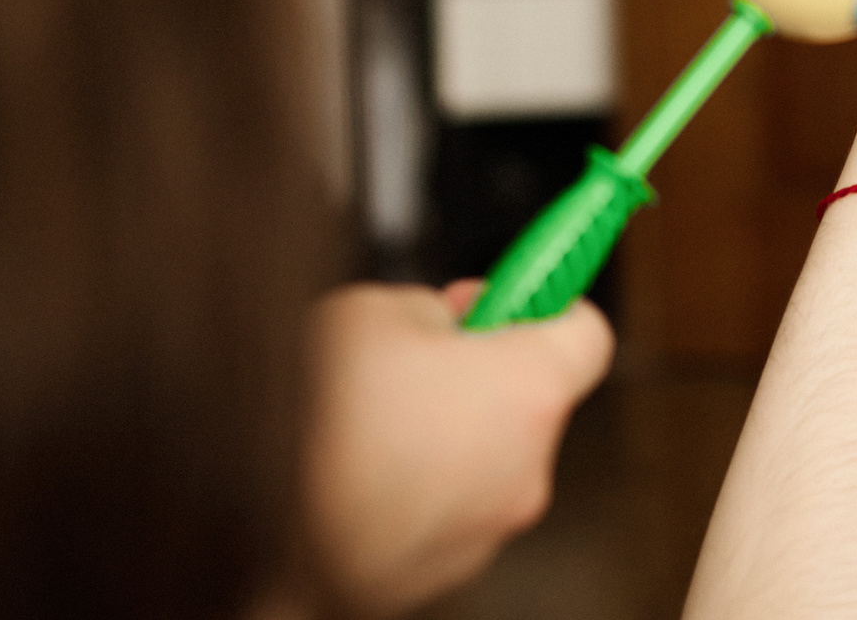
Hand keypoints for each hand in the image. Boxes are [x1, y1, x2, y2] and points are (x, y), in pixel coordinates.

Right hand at [297, 282, 611, 616]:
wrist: (267, 543)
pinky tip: (356, 470)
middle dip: (478, 368)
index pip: (589, 332)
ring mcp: (492, 524)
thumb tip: (438, 322)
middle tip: (415, 354)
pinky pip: (447, 501)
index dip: (548, 302)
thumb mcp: (369, 311)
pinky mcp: (451, 566)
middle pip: (528, 395)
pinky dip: (414, 482)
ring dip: (442, 428)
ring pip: (483, 452)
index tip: (514, 291)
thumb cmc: (325, 427)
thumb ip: (426, 307)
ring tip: (367, 421)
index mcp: (529, 389)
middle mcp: (529, 465)